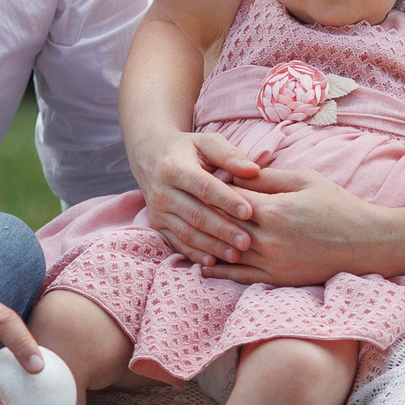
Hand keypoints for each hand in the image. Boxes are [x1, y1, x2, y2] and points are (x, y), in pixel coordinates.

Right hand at [133, 127, 261, 265]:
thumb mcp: (206, 142)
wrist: (151, 157)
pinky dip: (194, 254)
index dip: (226, 200)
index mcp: (174, 167)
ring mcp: (157, 210)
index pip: (203, 187)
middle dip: (222, 230)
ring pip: (186, 232)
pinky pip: (176, 242)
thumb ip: (229, 155)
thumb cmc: (188, 150)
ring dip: (211, 246)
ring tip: (236, 255)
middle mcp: (162, 191)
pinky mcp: (157, 224)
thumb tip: (253, 170)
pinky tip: (212, 262)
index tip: (249, 212)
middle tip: (247, 242)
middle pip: (195, 214)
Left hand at [200, 166, 402, 286]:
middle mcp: (269, 239)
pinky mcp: (277, 279)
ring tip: (188, 232)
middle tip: (188, 204)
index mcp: (275, 210)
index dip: (213, 189)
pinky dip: (220, 270)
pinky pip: (240, 277)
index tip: (202, 181)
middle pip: (223, 225)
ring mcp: (272, 263)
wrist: (368, 244)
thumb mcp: (306, 181)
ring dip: (206, 243)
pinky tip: (204, 264)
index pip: (229, 198)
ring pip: (226, 252)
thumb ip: (269, 179)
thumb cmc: (339, 206)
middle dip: (205, 214)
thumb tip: (237, 174)